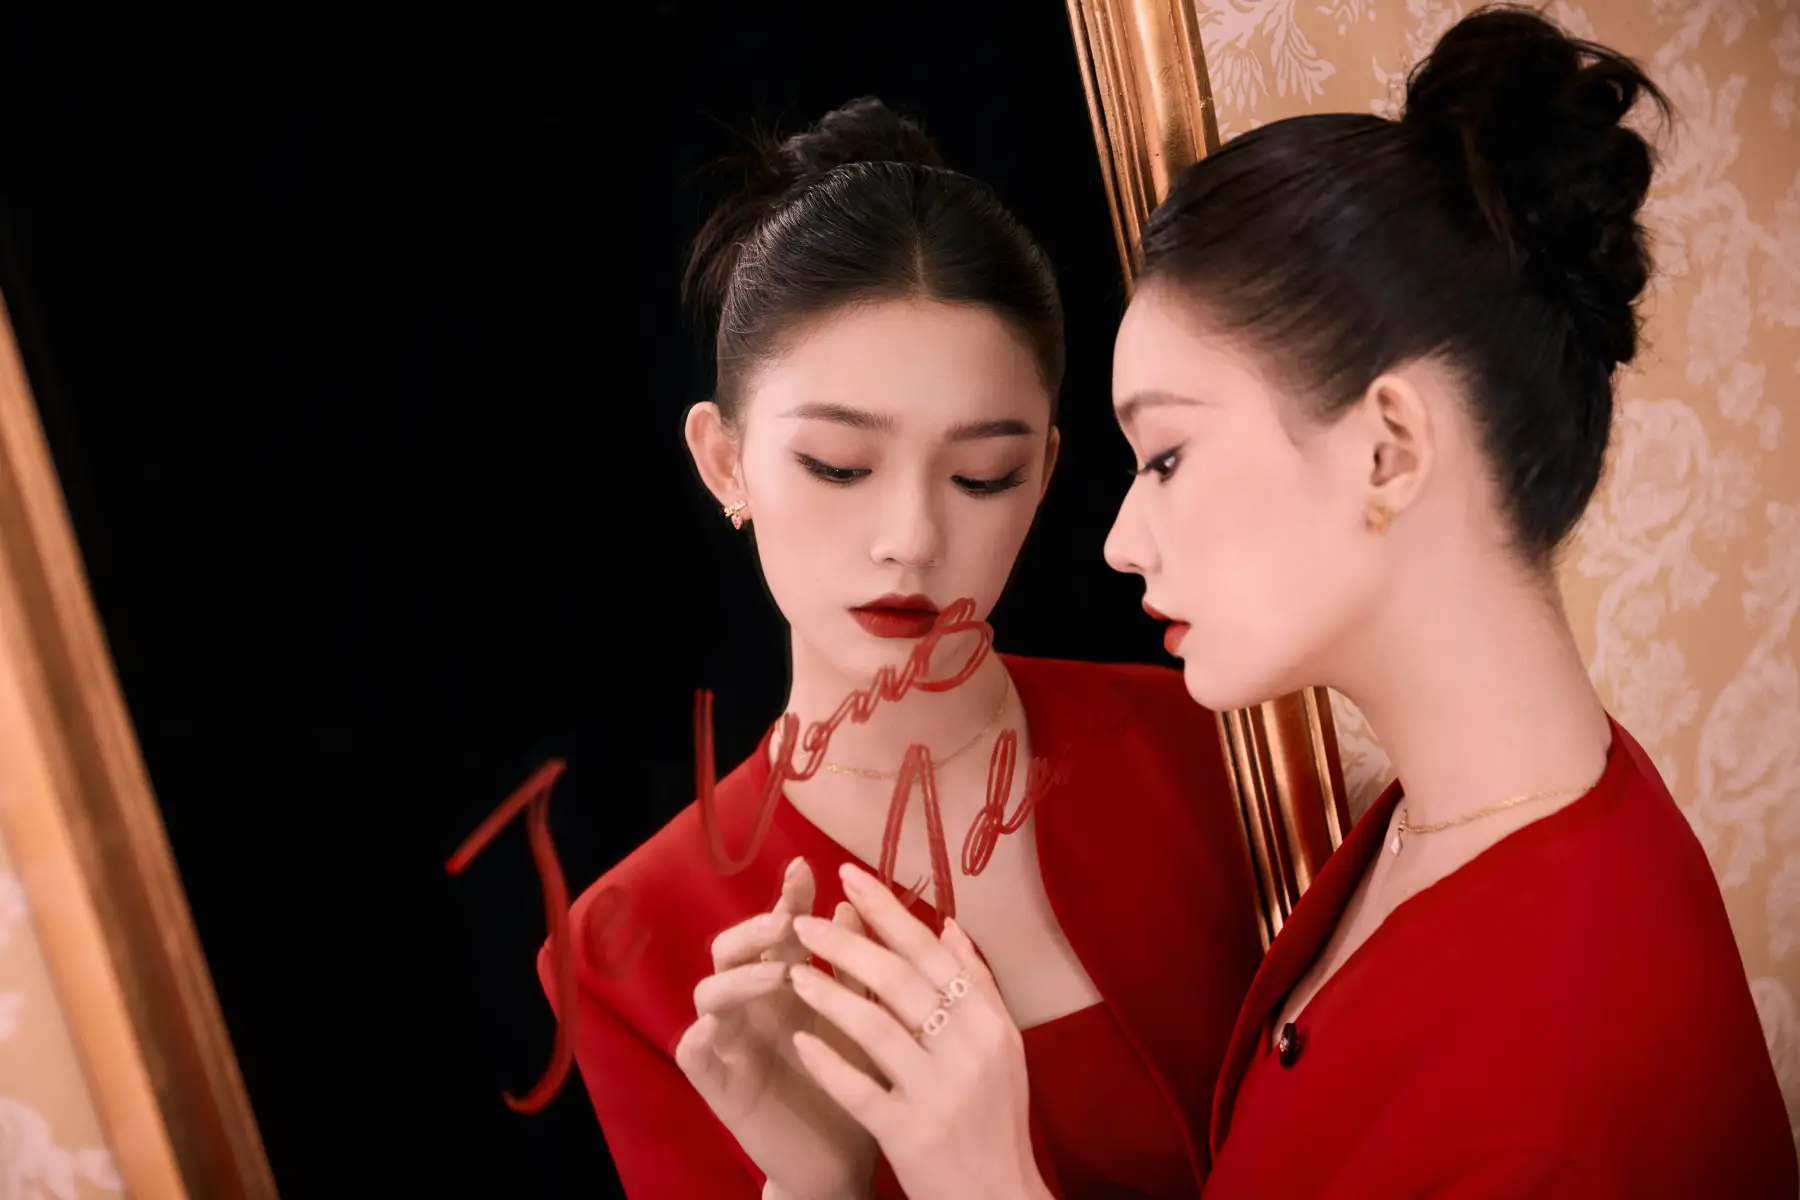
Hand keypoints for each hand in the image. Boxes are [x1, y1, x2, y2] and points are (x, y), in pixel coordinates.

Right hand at [675, 858, 878, 1199]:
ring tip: (775, 975)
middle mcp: (755, 1005)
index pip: (780, 928)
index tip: (804, 868)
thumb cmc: (852, 1083)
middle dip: (753, 930)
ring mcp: (733, 1043)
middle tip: (783, 923)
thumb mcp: (863, 1021)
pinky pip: (693, 1055)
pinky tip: (715, 1025)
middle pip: (732, 950)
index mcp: (789, 982)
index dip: (788, 897)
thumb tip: (853, 907)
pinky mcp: (721, 1087)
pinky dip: (698, 1036)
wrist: (842, 1161)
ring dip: (738, 978)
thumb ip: (857, 969)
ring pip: (709, 994)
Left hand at [785, 862, 1053, 1199]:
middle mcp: (971, 1052)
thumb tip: (948, 924)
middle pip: (900, 980)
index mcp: (992, 1025)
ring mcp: (940, 1094)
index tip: (849, 876)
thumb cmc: (995, 1121)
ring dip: (829, 993)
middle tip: (803, 920)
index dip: (889, 911)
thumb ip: (976, 986)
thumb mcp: (1003, 1049)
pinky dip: (827, 1062)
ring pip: (875, 1026)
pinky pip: (858, 1088)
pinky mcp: (910, 1135)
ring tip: (792, 973)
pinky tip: (800, 1041)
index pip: (933, 953)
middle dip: (847, 943)